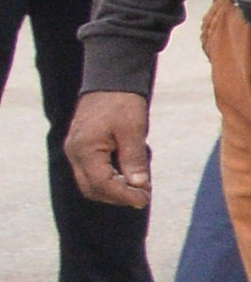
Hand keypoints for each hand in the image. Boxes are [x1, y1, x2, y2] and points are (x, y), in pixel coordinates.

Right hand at [67, 91, 148, 206]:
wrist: (110, 80)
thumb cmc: (122, 103)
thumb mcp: (133, 131)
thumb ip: (134, 159)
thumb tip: (138, 185)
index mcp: (85, 149)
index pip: (101, 184)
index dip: (123, 195)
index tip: (144, 200)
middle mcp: (74, 153)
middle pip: (92, 188)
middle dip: (117, 196)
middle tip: (143, 196)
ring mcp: (75, 151)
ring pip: (90, 183)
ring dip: (113, 190)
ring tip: (139, 187)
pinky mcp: (81, 148)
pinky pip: (91, 172)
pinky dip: (109, 179)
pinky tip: (129, 176)